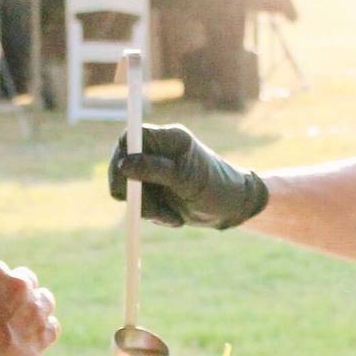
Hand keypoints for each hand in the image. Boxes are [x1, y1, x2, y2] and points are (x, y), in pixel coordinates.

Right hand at [0, 260, 58, 355]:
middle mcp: (17, 283)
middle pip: (25, 279)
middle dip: (17, 294)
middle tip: (7, 312)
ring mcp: (34, 307)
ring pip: (44, 299)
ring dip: (35, 309)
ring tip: (20, 326)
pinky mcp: (45, 331)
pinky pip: (52, 325)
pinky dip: (43, 332)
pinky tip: (30, 340)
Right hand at [108, 124, 268, 229]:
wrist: (232, 208)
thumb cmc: (217, 188)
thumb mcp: (186, 180)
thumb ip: (154, 169)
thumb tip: (122, 164)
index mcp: (168, 138)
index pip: (131, 137)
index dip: (122, 157)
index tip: (127, 182)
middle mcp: (158, 151)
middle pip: (123, 165)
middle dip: (135, 193)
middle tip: (153, 213)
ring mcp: (154, 170)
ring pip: (128, 188)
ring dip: (147, 209)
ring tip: (172, 217)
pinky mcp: (153, 189)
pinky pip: (137, 203)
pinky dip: (152, 214)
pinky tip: (173, 217)